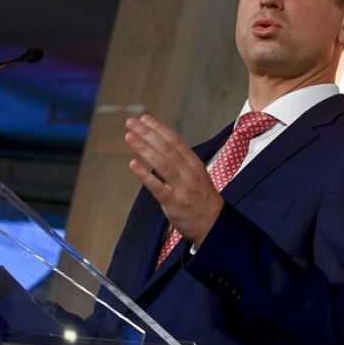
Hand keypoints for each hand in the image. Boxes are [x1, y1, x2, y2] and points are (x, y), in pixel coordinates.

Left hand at [125, 114, 223, 245]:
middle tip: (131, 123)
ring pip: (162, 163)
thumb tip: (160, 146)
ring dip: (144, 148)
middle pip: (167, 148)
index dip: (159, 128)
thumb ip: (180, 162)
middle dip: (148, 133)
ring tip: (129, 137)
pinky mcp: (174, 203)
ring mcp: (182, 188)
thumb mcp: (197, 175)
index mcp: (194, 164)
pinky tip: (133, 164)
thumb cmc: (202, 199)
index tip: (144, 119)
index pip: (175, 141)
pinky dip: (144, 174)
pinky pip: (157, 187)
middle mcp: (189, 173)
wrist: (214, 225)